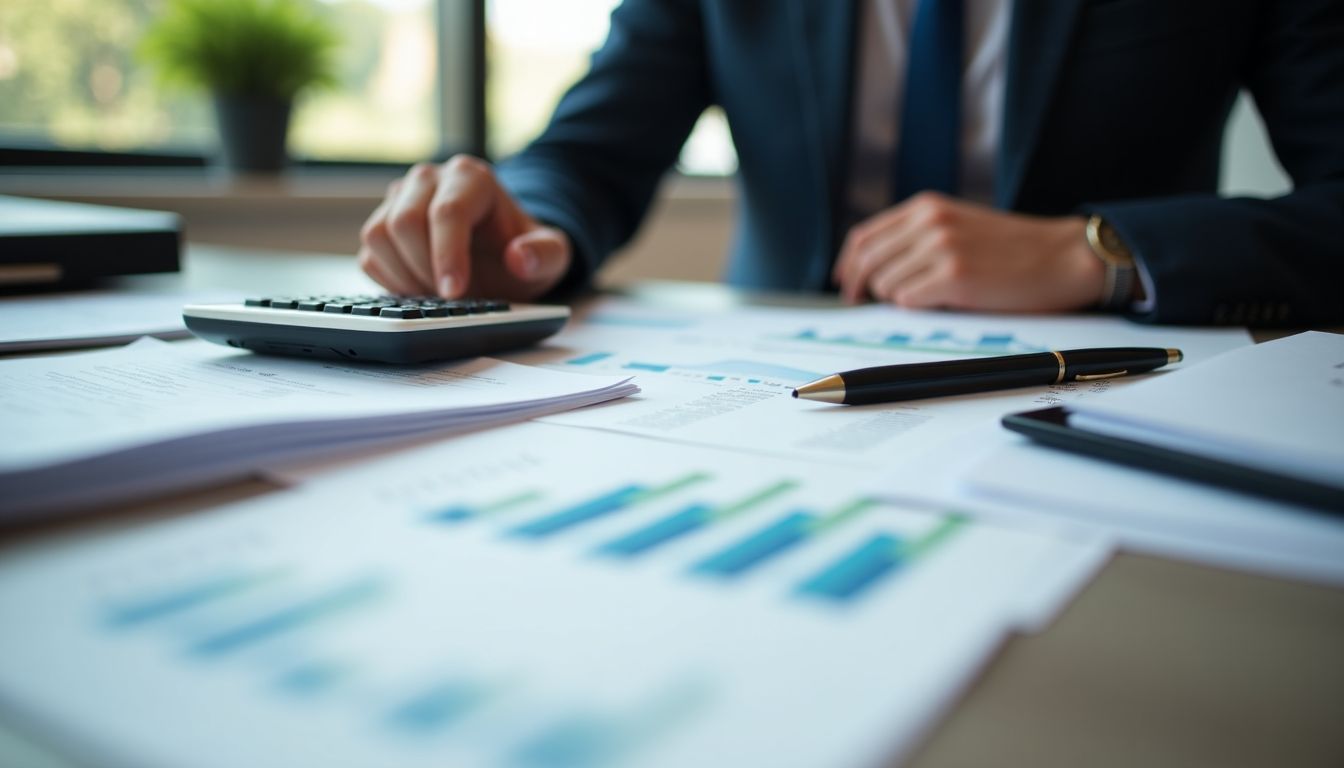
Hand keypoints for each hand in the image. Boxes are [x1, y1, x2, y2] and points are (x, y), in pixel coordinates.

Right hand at [358, 155, 571, 299]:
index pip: (448, 212)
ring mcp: (400, 199)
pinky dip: (390, 281)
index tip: (455, 293)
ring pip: (378, 235)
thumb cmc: (523, 250)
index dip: (447, 256)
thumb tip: (520, 258)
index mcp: (471, 178)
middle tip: (451, 298)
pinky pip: (369, 255)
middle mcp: (430, 180)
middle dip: (425, 269)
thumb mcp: (551, 256)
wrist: (502, 252)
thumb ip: (546, 255)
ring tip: (436, 295)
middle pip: (404, 221)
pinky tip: (420, 291)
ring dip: (404, 276)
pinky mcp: (382, 223)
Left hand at [832, 193, 1104, 311]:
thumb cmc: (1013, 249)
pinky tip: (943, 302)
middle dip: (865, 288)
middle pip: (867, 262)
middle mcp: (929, 222)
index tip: (846, 285)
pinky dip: (917, 308)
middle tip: (869, 304)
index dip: (848, 265)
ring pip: (885, 285)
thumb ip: (918, 236)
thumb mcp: (959, 225)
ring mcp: (940, 248)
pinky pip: (907, 301)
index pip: (864, 237)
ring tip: (932, 296)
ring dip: (899, 298)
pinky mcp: (954, 276)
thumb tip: (871, 270)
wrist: (1064, 257)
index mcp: (927, 206)